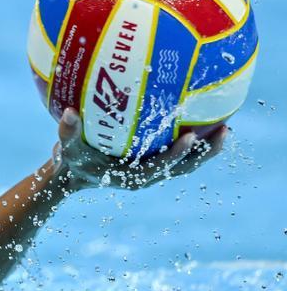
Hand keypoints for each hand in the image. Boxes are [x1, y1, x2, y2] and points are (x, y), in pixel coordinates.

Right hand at [52, 107, 227, 191]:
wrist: (73, 176)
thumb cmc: (71, 163)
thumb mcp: (65, 148)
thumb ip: (67, 132)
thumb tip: (68, 112)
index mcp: (132, 178)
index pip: (160, 166)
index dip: (176, 154)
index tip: (190, 137)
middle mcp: (148, 176)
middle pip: (184, 167)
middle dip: (206, 152)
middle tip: (225, 129)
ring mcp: (152, 169)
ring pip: (186, 162)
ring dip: (206, 147)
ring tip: (225, 125)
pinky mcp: (152, 162)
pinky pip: (177, 152)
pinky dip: (191, 139)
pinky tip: (199, 118)